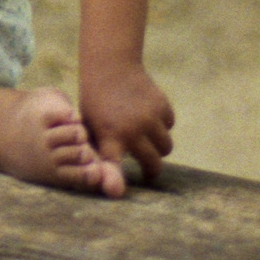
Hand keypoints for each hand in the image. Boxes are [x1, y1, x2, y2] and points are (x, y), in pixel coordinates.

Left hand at [79, 62, 174, 195]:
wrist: (110, 67)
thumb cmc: (95, 101)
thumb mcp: (90, 125)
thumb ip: (101, 149)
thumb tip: (110, 182)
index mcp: (109, 134)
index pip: (112, 163)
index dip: (114, 179)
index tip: (118, 192)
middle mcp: (132, 129)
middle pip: (154, 163)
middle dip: (152, 170)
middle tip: (149, 172)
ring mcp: (150, 118)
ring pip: (165, 147)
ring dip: (158, 147)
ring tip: (147, 140)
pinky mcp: (162, 107)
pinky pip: (169, 125)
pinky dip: (162, 125)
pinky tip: (148, 116)